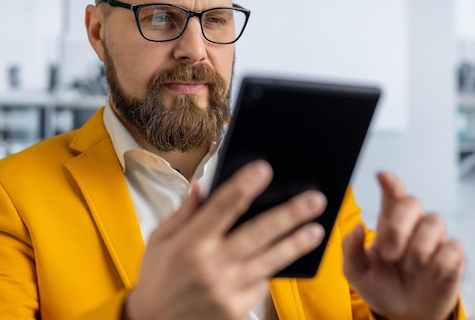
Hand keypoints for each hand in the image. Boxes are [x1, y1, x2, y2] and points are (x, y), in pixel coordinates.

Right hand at [125, 160, 326, 319]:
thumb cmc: (158, 279)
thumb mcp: (160, 240)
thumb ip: (184, 213)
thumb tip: (202, 186)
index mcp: (190, 243)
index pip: (222, 207)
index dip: (244, 186)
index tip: (264, 169)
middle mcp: (211, 266)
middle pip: (258, 233)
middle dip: (289, 214)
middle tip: (314, 199)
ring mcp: (227, 290)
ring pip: (270, 261)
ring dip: (295, 243)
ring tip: (316, 230)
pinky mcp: (237, 309)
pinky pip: (261, 284)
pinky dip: (271, 269)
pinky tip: (282, 257)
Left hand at [342, 172, 463, 319]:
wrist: (404, 314)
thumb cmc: (382, 286)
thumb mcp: (357, 273)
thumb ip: (352, 251)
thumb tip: (356, 229)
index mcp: (388, 223)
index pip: (392, 194)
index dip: (391, 183)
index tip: (382, 177)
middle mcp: (412, 225)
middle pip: (412, 202)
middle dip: (398, 226)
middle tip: (388, 253)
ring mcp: (434, 239)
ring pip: (434, 222)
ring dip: (417, 248)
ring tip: (408, 268)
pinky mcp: (452, 257)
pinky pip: (452, 248)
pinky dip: (438, 263)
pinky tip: (428, 274)